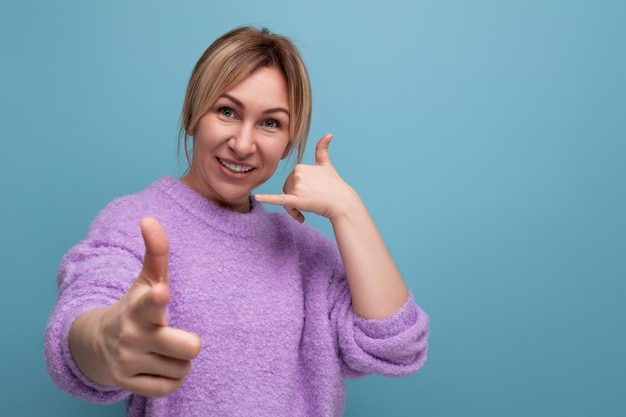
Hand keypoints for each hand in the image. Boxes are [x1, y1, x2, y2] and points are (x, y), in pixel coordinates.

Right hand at [97, 218, 200, 396]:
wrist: (99, 343)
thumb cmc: (136, 306)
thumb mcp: (146, 279)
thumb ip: (156, 251)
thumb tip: (149, 218)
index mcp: (139, 307)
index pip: (150, 303)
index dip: (156, 300)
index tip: (160, 292)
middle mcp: (132, 335)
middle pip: (188, 347)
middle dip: (189, 344)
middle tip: (178, 338)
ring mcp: (128, 362)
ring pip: (183, 368)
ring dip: (179, 360)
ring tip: (163, 350)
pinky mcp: (128, 385)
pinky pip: (171, 387)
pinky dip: (171, 378)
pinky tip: (158, 365)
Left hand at [255, 134, 358, 222]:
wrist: (343, 203)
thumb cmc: (334, 186)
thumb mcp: (326, 165)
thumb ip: (322, 150)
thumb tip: (329, 134)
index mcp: (300, 166)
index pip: (290, 182)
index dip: (298, 191)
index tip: (310, 196)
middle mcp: (297, 174)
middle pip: (287, 191)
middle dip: (295, 201)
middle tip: (309, 205)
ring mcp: (297, 186)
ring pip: (286, 201)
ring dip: (294, 209)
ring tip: (306, 211)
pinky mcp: (297, 200)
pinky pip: (279, 199)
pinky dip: (267, 199)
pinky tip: (257, 198)